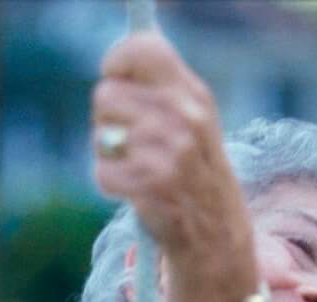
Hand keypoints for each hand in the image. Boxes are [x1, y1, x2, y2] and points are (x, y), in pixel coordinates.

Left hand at [90, 31, 249, 267]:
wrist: (217, 237)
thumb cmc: (194, 174)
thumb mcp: (192, 122)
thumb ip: (160, 90)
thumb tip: (114, 67)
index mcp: (193, 94)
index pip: (142, 49)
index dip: (116, 63)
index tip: (115, 80)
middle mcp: (184, 117)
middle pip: (106, 95)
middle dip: (106, 119)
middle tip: (130, 141)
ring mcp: (170, 152)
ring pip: (100, 135)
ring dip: (109, 155)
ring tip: (138, 169)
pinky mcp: (153, 186)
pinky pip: (102, 172)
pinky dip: (111, 185)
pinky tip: (136, 192)